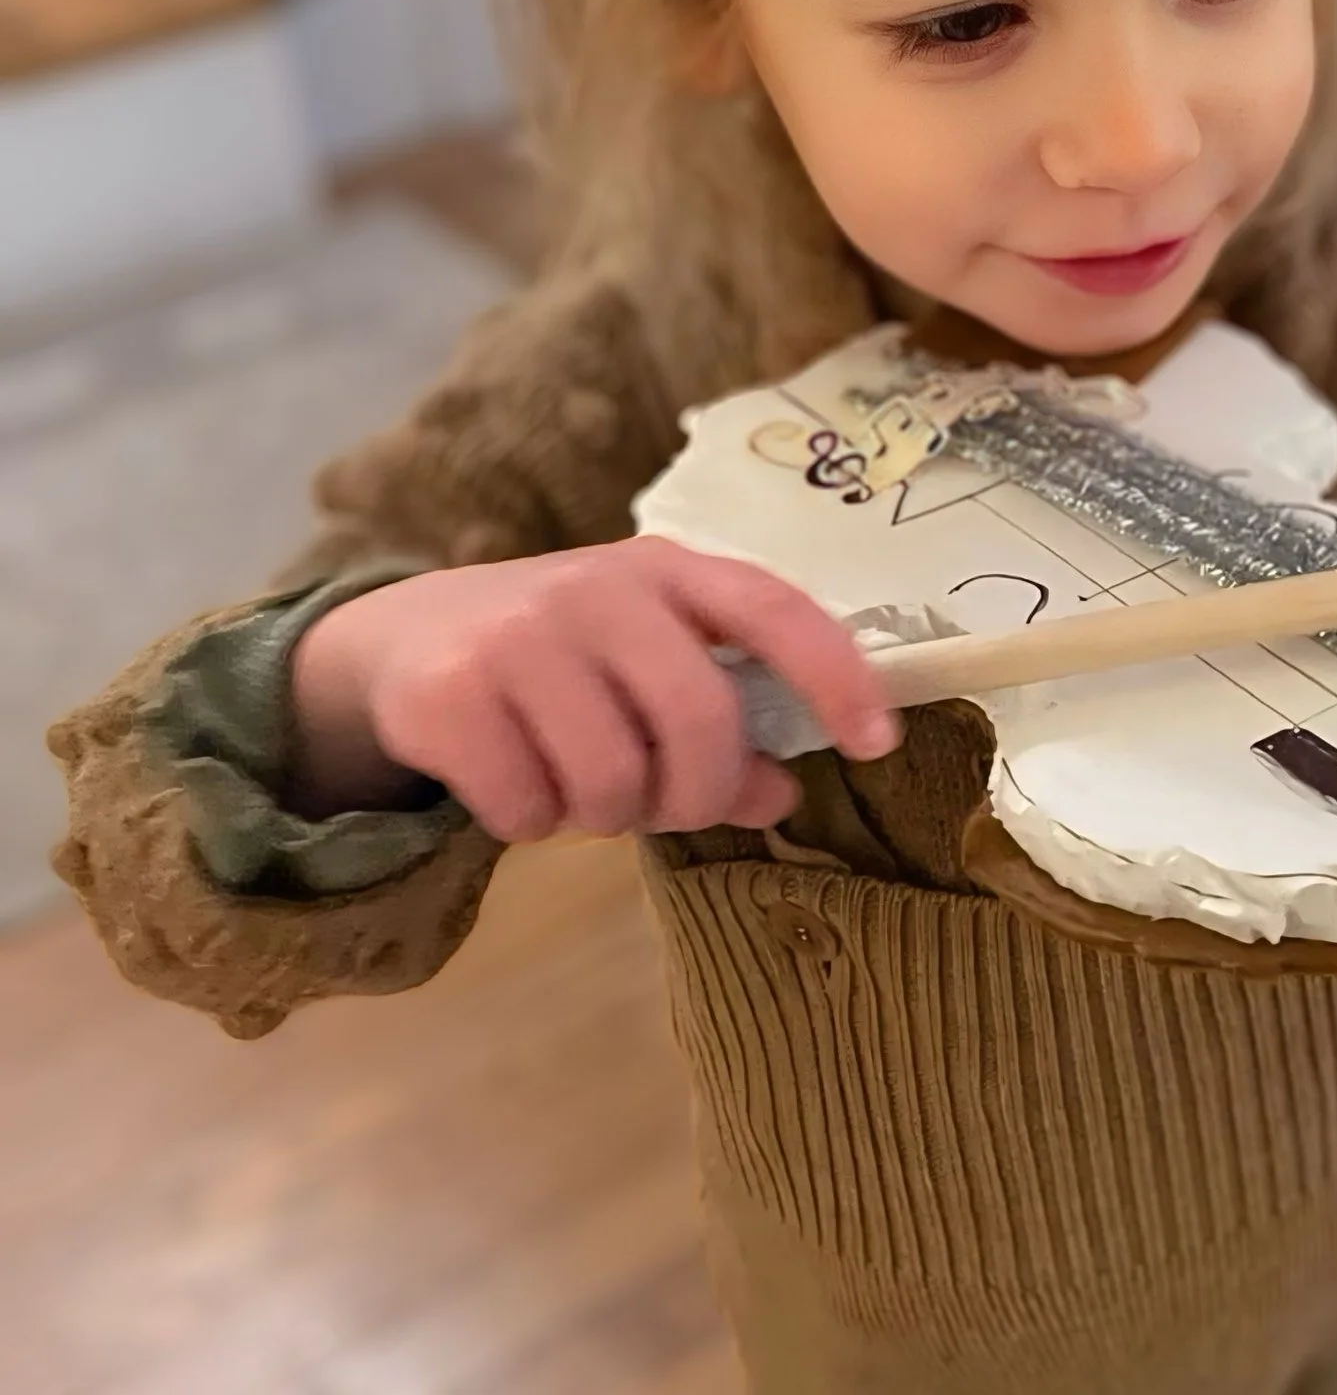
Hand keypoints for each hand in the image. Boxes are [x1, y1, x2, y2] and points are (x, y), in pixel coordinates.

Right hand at [287, 536, 896, 841]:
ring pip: (610, 780)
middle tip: (666, 807)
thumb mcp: (647, 665)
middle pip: (698, 722)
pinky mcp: (448, 693)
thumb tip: (781, 792)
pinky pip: (527, 807)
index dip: (835, 676)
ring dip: (603, 815)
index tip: (874, 744)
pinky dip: (530, 822)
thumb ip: (722, 721)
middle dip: (695, 794)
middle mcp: (597, 588)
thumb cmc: (561, 660)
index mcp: (667, 572)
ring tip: (576, 786)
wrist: (402, 637)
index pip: (773, 609)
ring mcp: (518, 635)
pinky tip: (513, 785)